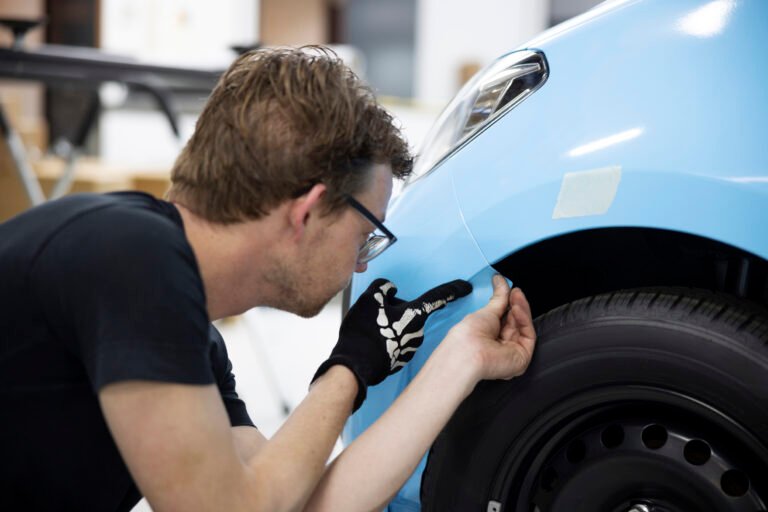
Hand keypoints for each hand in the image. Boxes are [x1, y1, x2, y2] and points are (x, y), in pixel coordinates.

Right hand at [312, 278, 471, 410]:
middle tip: (378, 314)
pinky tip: (372, 342)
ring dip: (392, 326)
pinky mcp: (401, 359)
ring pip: (403, 328)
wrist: (355, 365)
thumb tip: (390, 289)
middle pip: (412, 313)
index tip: (466, 287)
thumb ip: (383, 287)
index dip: (453, 290)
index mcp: (414, 314)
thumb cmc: (364, 332)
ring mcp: (410, 347)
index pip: (438, 297)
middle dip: (398, 311)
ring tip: (371, 330)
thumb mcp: (370, 299)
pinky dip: (387, 340)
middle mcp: (418, 332)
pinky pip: (396, 342)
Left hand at [444, 274, 535, 381]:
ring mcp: (511, 352)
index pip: (504, 319)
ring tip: (515, 296)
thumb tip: (500, 280)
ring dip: (520, 308)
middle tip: (514, 291)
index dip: (508, 304)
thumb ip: (498, 298)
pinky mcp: (522, 357)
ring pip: (523, 326)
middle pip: (515, 322)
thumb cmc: (468, 336)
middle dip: (515, 305)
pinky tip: (517, 307)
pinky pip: (528, 334)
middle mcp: (500, 346)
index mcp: (488, 338)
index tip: (509, 290)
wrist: (468, 351)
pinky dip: (524, 318)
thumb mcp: (486, 311)